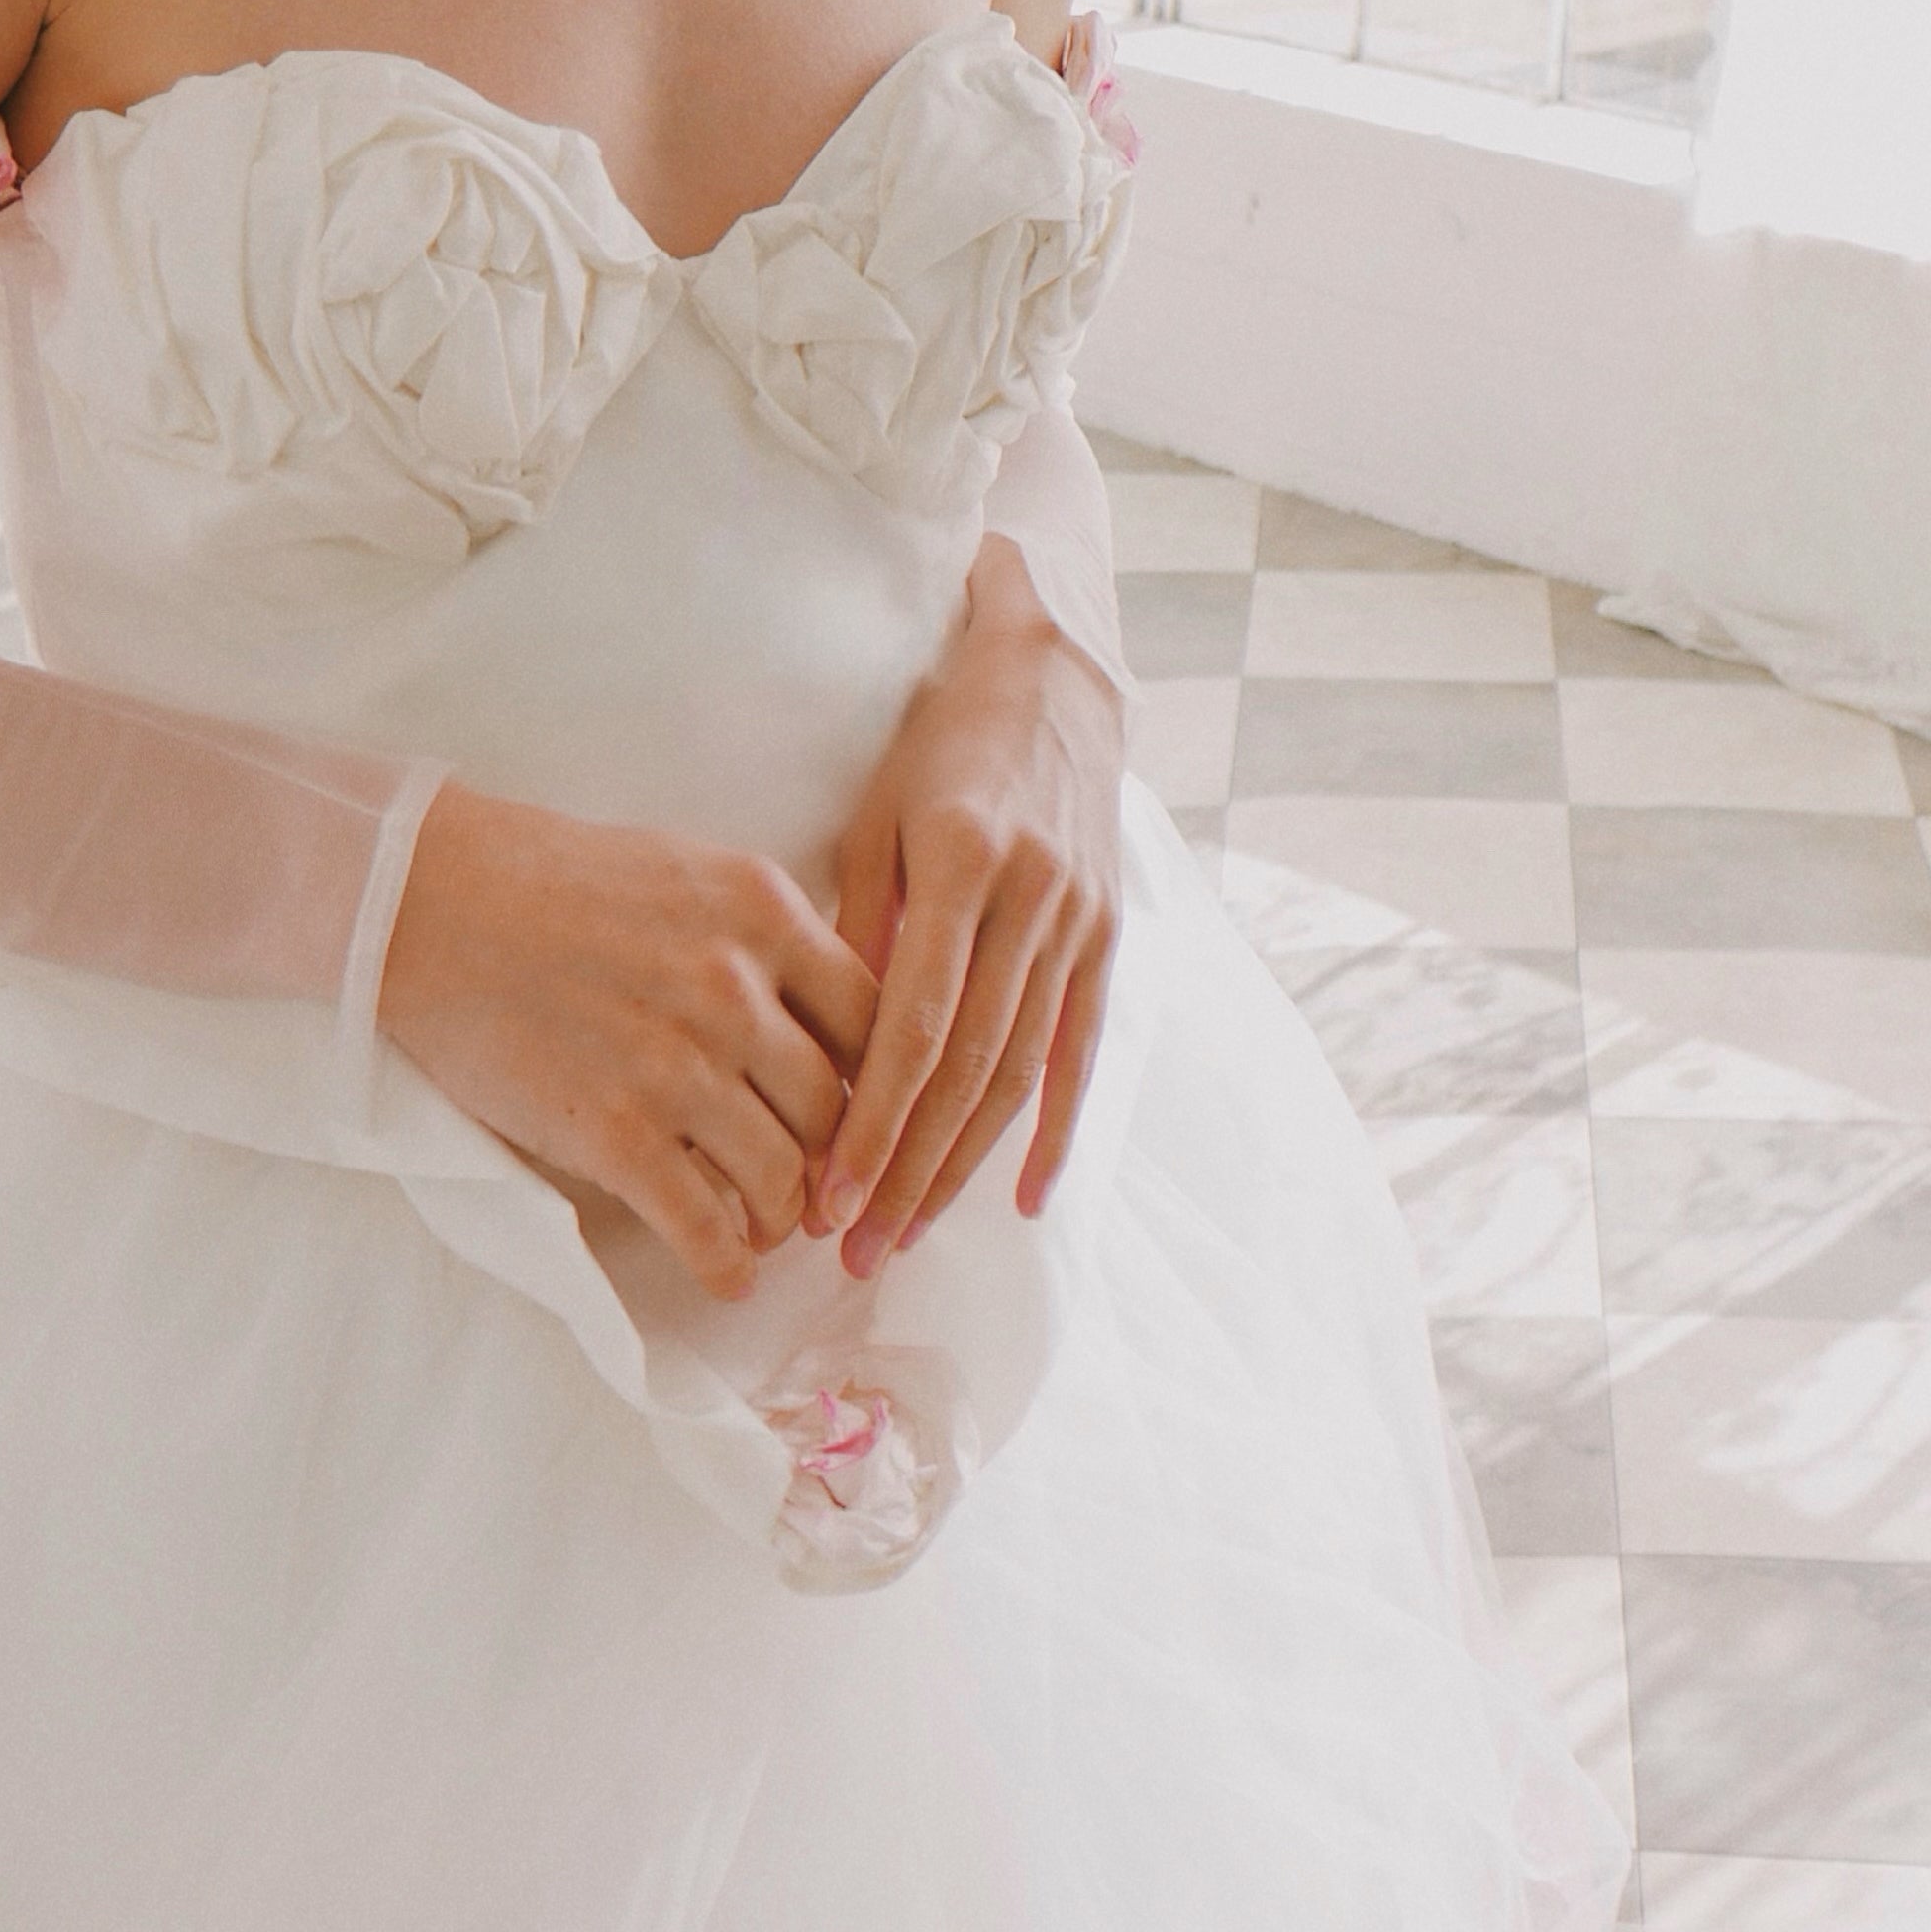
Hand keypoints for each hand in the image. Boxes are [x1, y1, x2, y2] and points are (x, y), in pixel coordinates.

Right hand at [377, 785, 882, 1305]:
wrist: (428, 902)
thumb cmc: (550, 879)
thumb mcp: (686, 869)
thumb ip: (760, 933)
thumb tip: (820, 1010)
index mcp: (763, 914)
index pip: (873, 1020)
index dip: (878, 1082)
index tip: (861, 1114)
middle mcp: (735, 990)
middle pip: (833, 1109)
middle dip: (835, 1164)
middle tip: (821, 1189)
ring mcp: (677, 1066)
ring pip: (781, 1177)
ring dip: (782, 1220)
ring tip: (766, 1231)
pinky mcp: (616, 1135)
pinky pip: (704, 1227)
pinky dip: (727, 1267)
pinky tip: (726, 1279)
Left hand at [809, 546, 1123, 1274]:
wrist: (1053, 682)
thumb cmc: (935, 748)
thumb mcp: (873, 817)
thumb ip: (856, 926)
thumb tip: (824, 1047)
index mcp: (963, 862)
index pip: (915, 1025)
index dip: (872, 1121)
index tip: (829, 1196)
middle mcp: (1032, 898)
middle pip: (969, 1067)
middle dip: (909, 1169)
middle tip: (856, 1249)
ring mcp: (1079, 921)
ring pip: (1021, 1073)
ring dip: (965, 1165)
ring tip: (909, 1233)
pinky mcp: (1106, 936)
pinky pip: (1079, 1050)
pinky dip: (1054, 1130)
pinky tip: (1023, 1198)